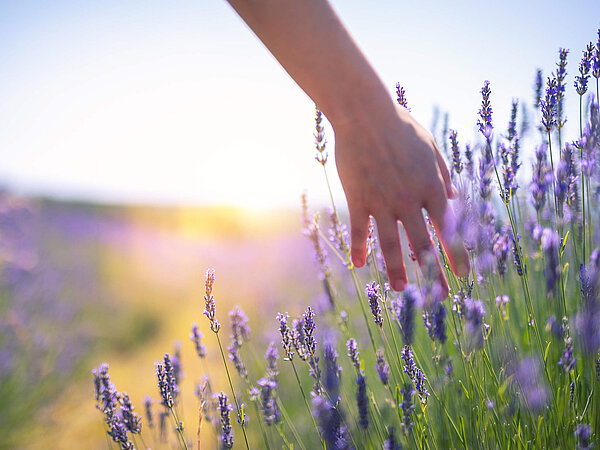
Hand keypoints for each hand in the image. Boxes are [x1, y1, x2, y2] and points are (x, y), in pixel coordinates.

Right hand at [334, 102, 469, 293]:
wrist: (365, 113)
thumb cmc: (400, 125)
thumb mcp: (431, 146)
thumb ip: (443, 174)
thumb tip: (454, 197)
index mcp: (431, 187)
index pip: (448, 229)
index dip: (456, 255)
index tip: (462, 275)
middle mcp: (409, 200)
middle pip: (423, 244)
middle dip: (433, 272)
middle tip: (440, 295)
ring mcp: (382, 202)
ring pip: (391, 244)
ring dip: (397, 269)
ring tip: (401, 290)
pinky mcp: (358, 199)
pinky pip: (359, 230)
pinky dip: (359, 248)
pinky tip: (359, 265)